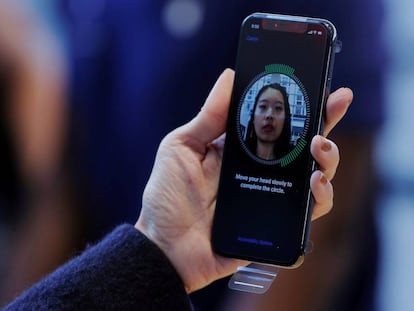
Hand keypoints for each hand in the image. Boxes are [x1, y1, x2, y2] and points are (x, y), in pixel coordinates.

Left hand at [136, 69, 351, 292]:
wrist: (165, 247)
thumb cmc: (167, 197)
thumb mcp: (182, 146)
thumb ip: (209, 116)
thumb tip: (231, 76)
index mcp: (240, 149)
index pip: (276, 122)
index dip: (299, 103)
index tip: (317, 84)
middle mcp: (261, 170)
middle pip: (302, 144)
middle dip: (326, 121)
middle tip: (336, 104)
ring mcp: (270, 196)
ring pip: (314, 174)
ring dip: (328, 158)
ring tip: (319, 147)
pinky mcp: (276, 224)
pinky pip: (308, 212)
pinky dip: (320, 197)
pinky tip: (314, 183)